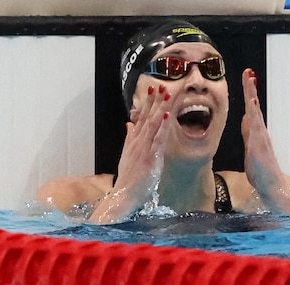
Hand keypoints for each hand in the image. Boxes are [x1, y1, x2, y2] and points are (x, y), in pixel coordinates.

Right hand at [91, 85, 173, 223]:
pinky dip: (161, 127)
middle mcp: (137, 142)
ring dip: (159, 108)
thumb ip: (130, 138)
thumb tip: (130, 123)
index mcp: (133, 141)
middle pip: (147, 117)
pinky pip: (157, 139)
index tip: (153, 89)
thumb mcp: (128, 155)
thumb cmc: (129, 178)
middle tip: (161, 85)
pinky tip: (166, 116)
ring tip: (166, 94)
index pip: (142, 118)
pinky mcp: (149, 157)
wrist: (123, 194)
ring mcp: (143, 148)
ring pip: (152, 124)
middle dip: (154, 101)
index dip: (148, 103)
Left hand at [241, 68, 285, 195]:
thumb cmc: (261, 173)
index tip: (247, 80)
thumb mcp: (250, 151)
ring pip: (254, 111)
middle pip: (253, 106)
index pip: (251, 111)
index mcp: (256, 134)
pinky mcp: (260, 143)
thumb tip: (246, 123)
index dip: (248, 96)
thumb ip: (248, 137)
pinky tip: (251, 102)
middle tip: (248, 73)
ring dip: (251, 96)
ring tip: (249, 80)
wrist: (272, 186)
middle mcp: (260, 132)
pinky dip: (253, 112)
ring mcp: (260, 136)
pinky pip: (255, 124)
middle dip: (250, 89)